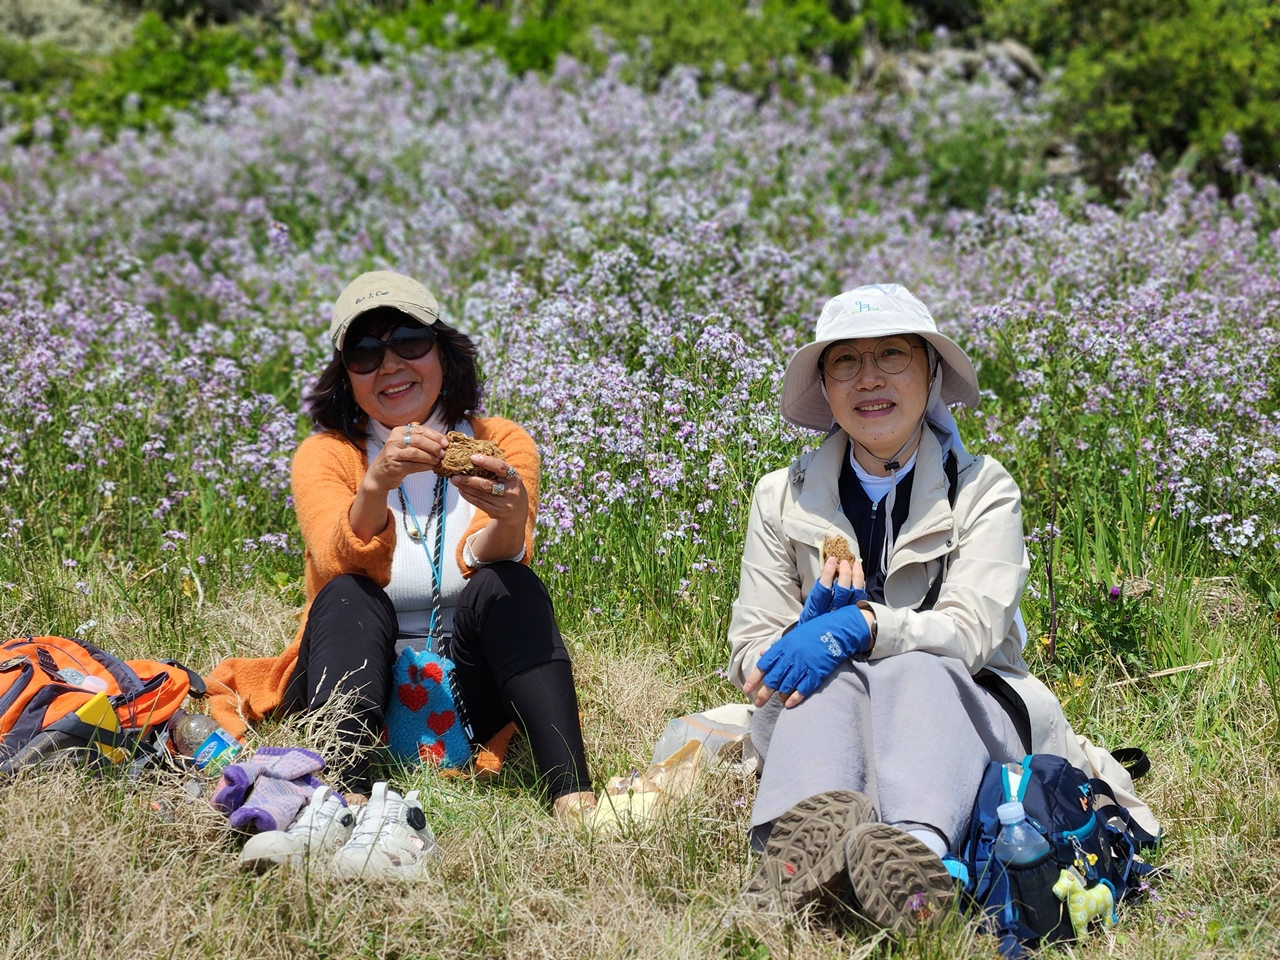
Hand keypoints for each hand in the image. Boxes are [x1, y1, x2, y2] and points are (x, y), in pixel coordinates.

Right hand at [363, 423, 449, 493]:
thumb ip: (420, 441)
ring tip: (438, 460)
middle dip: (434, 446)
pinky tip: (431, 467)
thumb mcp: (405, 445)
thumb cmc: (397, 459)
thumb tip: (442, 441)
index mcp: (398, 431)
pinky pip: (414, 465)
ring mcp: (393, 453)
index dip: (435, 435)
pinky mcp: (394, 466)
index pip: (420, 430)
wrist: (379, 475)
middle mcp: (394, 440)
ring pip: (416, 452)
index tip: (445, 442)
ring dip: (430, 457)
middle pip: (418, 440)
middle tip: (443, 452)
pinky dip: (425, 466)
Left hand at [450, 452, 527, 525]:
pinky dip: (468, 496)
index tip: (472, 457)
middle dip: (469, 479)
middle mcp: (511, 491)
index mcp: (515, 478)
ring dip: (465, 487)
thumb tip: (473, 457)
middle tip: (455, 474)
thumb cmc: (509, 488)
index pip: (501, 467)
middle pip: (487, 484)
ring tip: (455, 480)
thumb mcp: (509, 478)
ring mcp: (504, 503)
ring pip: (480, 494)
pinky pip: (479, 503)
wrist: (518, 511)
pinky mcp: (497, 512)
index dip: (486, 462)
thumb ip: (496, 469)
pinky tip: (461, 490)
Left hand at [743, 604, 872, 707]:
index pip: (764, 664)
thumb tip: (761, 653)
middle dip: (764, 693)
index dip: (754, 678)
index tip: (747, 689)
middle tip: (758, 703)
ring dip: (780, 695)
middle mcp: (791, 657)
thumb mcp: (792, 635)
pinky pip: (803, 689)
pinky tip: (789, 704)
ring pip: (787, 685)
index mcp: (783, 646)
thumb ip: (776, 647)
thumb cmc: (813, 632)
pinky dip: (795, 697)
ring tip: (778, 700)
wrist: (836, 631)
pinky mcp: (816, 673)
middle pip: (773, 678)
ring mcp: (803, 665)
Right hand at [799, 556, 866, 623]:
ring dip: (856, 577)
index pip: (823, 590)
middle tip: (844, 562)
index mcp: (817, 610)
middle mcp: (833, 613)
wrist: (821, 641)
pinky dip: (861, 585)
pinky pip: (861, 598)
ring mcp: (846, 615)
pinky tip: (860, 575)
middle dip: (845, 574)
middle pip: (842, 591)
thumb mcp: (810, 607)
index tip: (832, 560)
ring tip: (856, 564)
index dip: (828, 574)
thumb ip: (818, 591)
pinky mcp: (855, 615)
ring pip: (855, 594)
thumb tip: (828, 569)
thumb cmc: (813, 620)